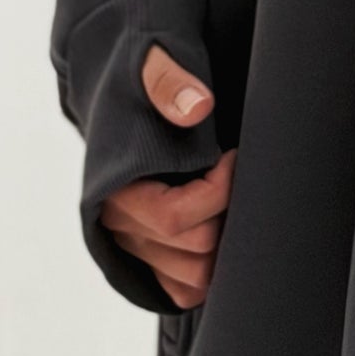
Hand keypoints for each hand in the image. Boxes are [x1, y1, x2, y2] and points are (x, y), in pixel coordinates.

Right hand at [97, 42, 236, 310]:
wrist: (126, 91)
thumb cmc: (142, 78)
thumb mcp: (150, 63)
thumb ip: (169, 81)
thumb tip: (197, 108)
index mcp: (115, 187)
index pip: (173, 218)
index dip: (217, 191)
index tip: (232, 156)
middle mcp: (121, 226)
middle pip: (195, 250)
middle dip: (228, 214)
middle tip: (239, 176)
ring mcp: (135, 248)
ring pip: (196, 278)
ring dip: (225, 244)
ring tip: (233, 200)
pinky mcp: (149, 259)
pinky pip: (185, 291)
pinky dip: (211, 272)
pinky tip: (225, 228)